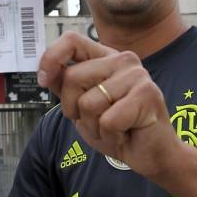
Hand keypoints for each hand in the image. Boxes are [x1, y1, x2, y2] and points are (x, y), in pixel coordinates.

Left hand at [37, 32, 179, 178]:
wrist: (152, 155)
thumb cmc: (118, 130)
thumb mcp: (82, 107)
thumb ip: (66, 86)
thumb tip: (44, 71)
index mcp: (106, 58)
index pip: (72, 41)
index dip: (51, 58)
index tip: (44, 80)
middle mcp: (122, 60)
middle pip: (72, 77)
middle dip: (73, 109)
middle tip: (96, 121)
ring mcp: (137, 75)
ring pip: (88, 103)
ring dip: (94, 126)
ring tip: (113, 128)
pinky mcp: (147, 95)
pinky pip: (107, 121)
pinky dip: (110, 135)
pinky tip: (125, 134)